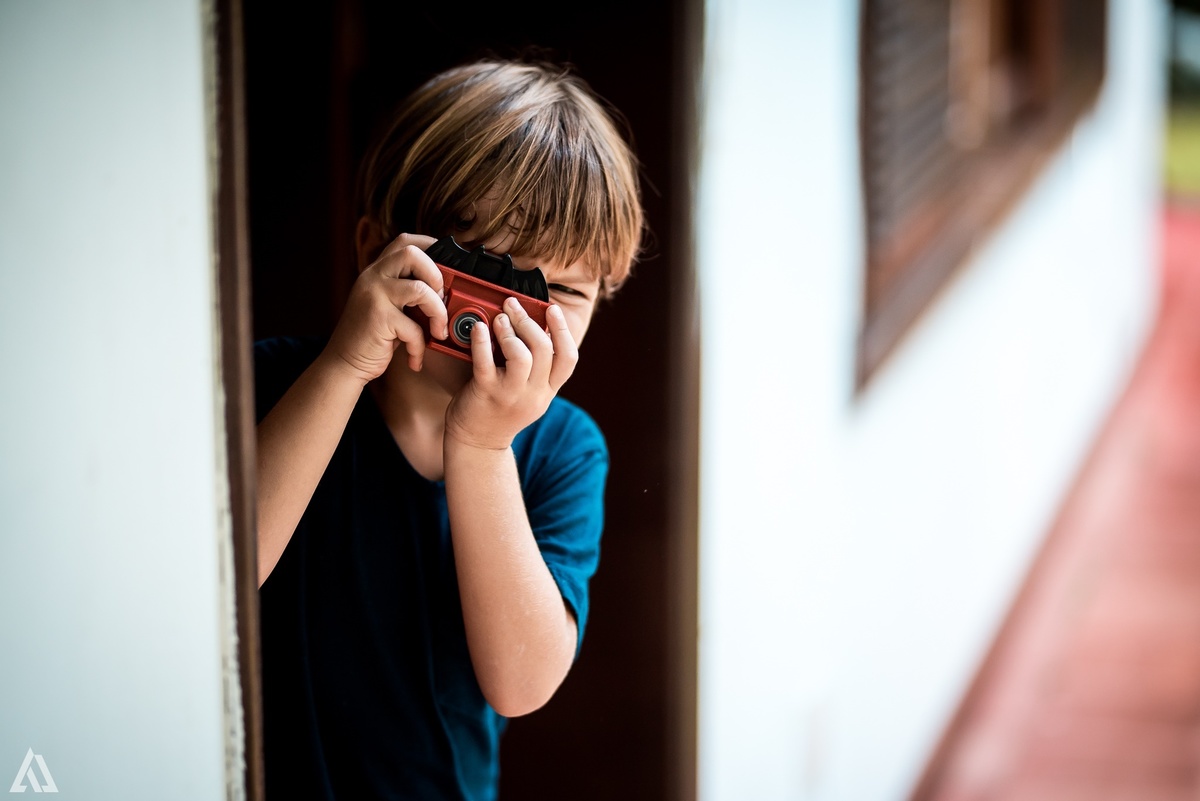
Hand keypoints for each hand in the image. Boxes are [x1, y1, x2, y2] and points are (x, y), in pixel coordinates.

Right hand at [323, 233, 448, 383]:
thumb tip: (447, 289)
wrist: (344, 363)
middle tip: (441, 298)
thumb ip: (408, 293)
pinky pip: (413, 327)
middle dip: (437, 275)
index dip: (431, 247)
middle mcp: (373, 277)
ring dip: (438, 311)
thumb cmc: (373, 337)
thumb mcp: (388, 306)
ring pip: (419, 289)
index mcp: (377, 271)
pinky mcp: (377, 318)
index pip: (405, 242)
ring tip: (438, 330)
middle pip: (412, 254)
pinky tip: (415, 357)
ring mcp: (374, 295)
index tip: (448, 265)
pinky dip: (420, 345)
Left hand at [445, 297, 578, 449]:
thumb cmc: (500, 410)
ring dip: (510, 331)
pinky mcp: (486, 393)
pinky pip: (486, 363)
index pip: (568, 358)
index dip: (563, 330)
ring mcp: (510, 395)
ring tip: (499, 319)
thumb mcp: (528, 394)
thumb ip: (535, 369)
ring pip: (522, 356)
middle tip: (514, 305)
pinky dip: (481, 340)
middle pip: (544, 349)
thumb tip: (530, 328)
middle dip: (529, 320)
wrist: (478, 443)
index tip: (551, 309)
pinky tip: (478, 328)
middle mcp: (534, 394)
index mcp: (547, 391)